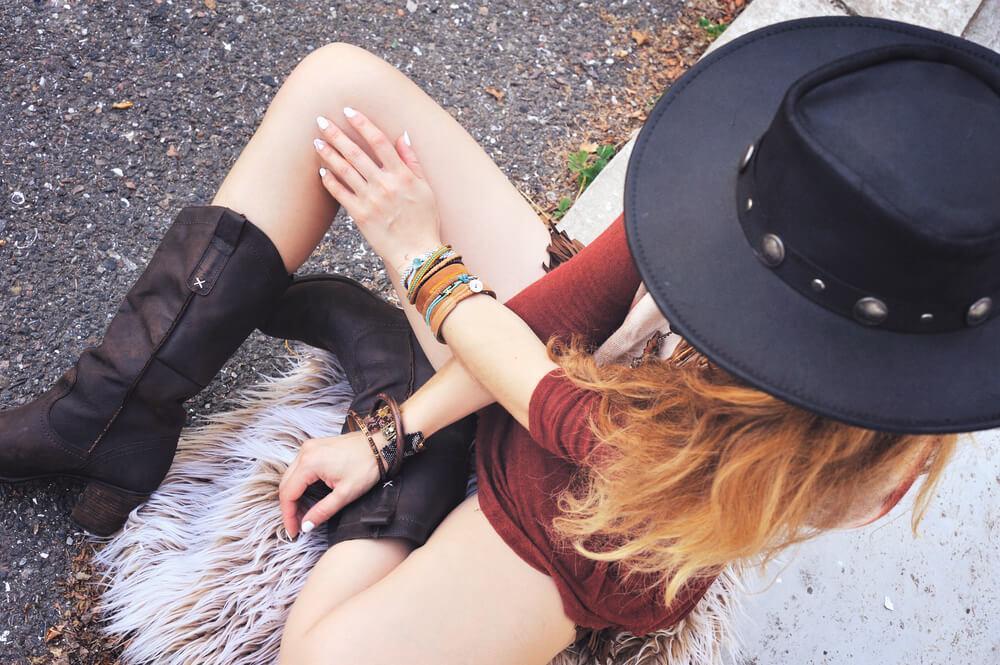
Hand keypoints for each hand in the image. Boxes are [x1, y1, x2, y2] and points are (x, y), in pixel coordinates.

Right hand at [278, 430, 381, 537]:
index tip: (293, 531)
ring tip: (303, 514)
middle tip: (297, 525)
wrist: (380, 444)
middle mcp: (304, 452)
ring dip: (294, 495)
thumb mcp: (345, 494)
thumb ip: (323, 511)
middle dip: (289, 507)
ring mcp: (309, 447)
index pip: (288, 494)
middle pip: (285, 485)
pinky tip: (308, 496)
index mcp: (309, 463)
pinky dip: (300, 483)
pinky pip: (299, 468)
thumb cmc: (366, 466)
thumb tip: (305, 526)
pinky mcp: (314, 447)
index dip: (288, 516)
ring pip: (291, 476)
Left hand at [313, 107, 442, 271]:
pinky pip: (340, 194)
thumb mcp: (426, 188)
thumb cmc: (425, 221)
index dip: (362, 123)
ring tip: (316, 142)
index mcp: (402, 175)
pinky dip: (330, 181)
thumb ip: (412, 161)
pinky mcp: (360, 215)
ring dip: (328, 154)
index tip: (348, 111)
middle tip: (321, 121)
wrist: (417, 253)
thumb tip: (402, 135)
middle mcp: (384, 184)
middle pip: (355, 152)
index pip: (379, 141)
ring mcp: (371, 199)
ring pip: (344, 170)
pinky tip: (321, 171)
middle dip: (336, 134)